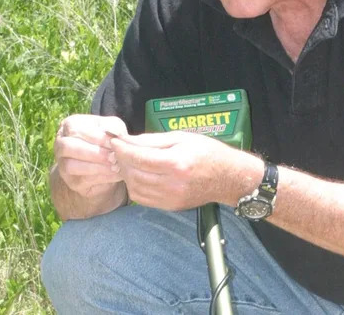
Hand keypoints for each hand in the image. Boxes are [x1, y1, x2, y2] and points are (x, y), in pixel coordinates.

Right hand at [54, 114, 126, 198]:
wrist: (108, 161)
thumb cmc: (108, 139)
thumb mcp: (113, 127)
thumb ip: (113, 127)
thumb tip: (115, 135)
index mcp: (69, 125)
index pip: (76, 130)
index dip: (95, 137)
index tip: (113, 143)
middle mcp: (60, 144)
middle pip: (68, 147)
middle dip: (93, 153)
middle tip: (113, 156)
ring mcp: (63, 164)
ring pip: (71, 166)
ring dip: (95, 167)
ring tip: (115, 166)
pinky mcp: (71, 181)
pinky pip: (81, 180)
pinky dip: (101, 177)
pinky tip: (115, 174)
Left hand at [108, 131, 238, 210]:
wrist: (229, 178)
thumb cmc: (208, 152)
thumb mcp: (182, 138)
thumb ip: (153, 140)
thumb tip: (128, 140)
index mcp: (176, 163)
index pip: (139, 157)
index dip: (123, 148)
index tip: (115, 141)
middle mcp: (172, 183)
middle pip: (134, 174)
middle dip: (122, 161)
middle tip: (119, 150)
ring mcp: (171, 198)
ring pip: (135, 188)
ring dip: (126, 174)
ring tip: (128, 162)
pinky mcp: (171, 206)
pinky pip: (144, 198)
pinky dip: (136, 186)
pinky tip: (138, 175)